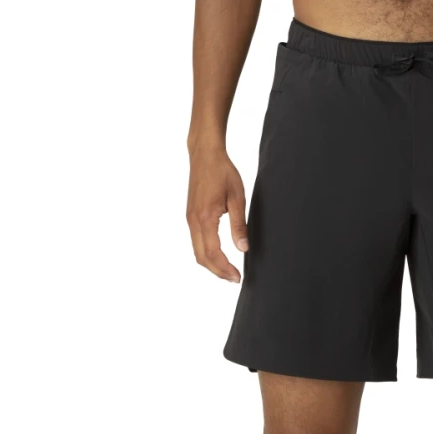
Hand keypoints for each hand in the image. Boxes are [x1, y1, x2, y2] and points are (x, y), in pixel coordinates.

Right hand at [187, 147, 247, 281]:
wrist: (204, 155)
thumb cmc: (222, 172)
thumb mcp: (237, 197)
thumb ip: (239, 225)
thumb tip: (243, 248)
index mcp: (205, 218)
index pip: (213, 253)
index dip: (225, 268)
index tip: (238, 277)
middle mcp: (193, 221)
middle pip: (201, 257)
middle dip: (217, 272)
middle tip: (234, 278)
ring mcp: (190, 219)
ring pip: (196, 251)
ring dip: (211, 264)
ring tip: (228, 270)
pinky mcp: (190, 215)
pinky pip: (196, 241)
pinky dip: (206, 253)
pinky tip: (218, 255)